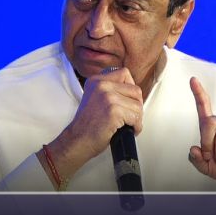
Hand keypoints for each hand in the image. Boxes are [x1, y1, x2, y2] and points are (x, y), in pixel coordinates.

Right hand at [41, 67, 142, 182]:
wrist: (77, 140)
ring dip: (137, 118)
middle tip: (130, 116)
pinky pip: (136, 117)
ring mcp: (108, 97)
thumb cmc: (88, 125)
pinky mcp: (114, 111)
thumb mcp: (95, 98)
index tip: (127, 101)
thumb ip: (111, 90)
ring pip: (138, 105)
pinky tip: (127, 130)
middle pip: (135, 90)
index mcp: (97, 80)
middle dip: (136, 105)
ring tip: (127, 125)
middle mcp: (102, 86)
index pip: (125, 73)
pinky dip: (136, 127)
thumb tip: (133, 93)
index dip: (130, 89)